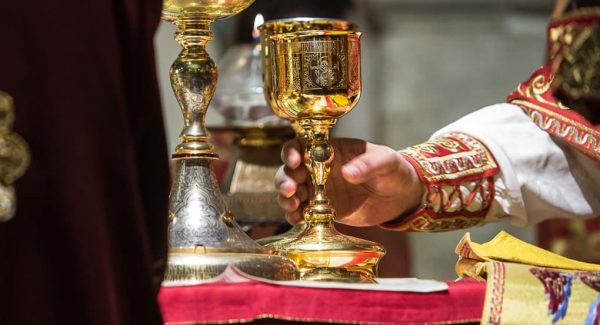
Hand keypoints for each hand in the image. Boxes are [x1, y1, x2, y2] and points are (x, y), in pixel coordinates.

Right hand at [275, 138, 424, 226]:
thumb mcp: (386, 161)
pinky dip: (295, 216)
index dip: (291, 152)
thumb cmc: (393, 169)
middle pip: (290, 171)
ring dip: (286, 199)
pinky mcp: (322, 210)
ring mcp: (319, 190)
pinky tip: (297, 219)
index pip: (302, 146)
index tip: (294, 161)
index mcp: (330, 150)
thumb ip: (368, 164)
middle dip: (285, 179)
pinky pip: (302, 212)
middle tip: (290, 190)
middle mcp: (318, 169)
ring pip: (292, 192)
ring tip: (292, 206)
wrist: (401, 197)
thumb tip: (348, 173)